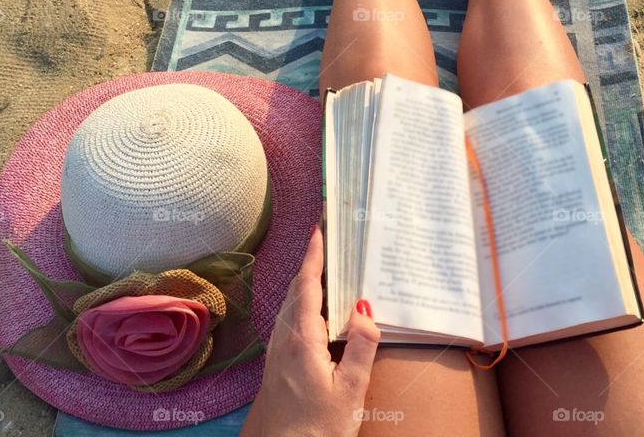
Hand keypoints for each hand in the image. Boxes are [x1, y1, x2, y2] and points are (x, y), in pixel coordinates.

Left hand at [240, 227, 379, 436]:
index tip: (321, 227)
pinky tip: (317, 313)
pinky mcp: (277, 365)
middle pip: (297, 289)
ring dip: (306, 282)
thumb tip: (366, 308)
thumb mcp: (349, 392)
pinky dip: (304, 303)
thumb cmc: (314, 431)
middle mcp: (284, 339)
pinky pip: (290, 320)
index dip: (315, 255)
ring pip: (291, 304)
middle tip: (329, 239)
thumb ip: (361, 349)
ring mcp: (277, 352)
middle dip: (311, 262)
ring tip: (327, 268)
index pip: (308, 285)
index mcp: (301, 339)